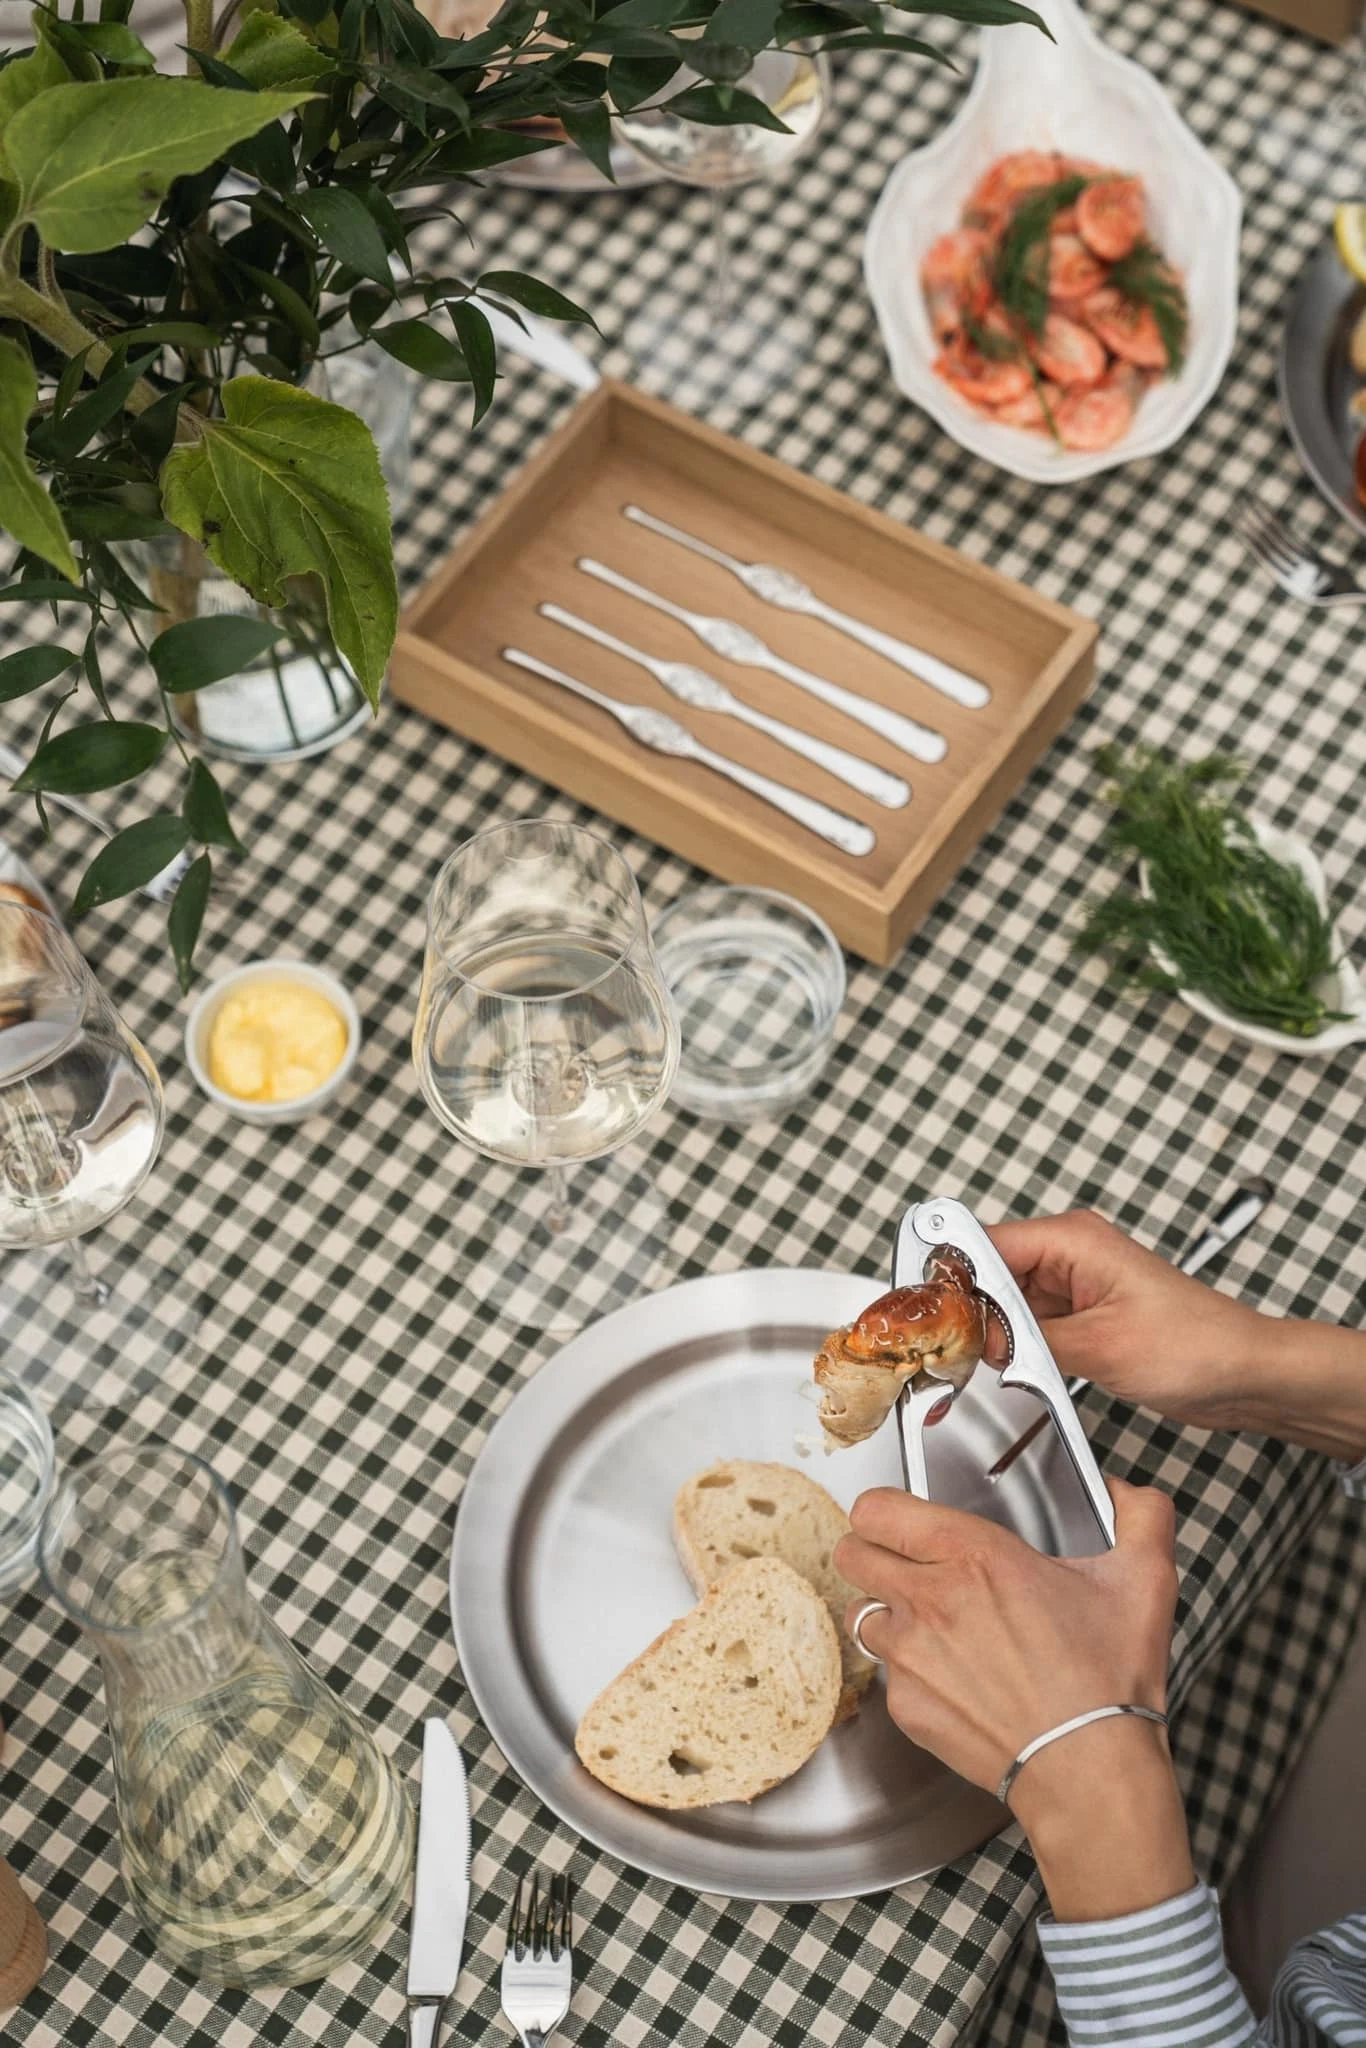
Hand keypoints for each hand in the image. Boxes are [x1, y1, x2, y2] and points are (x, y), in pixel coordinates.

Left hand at [837, 1480, 1195, 1920]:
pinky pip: (888, 1675)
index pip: (877, 1508)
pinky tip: (951, 1678)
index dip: (883, 1510)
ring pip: (863, 1613)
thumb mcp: (1144, 1580)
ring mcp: (911, 1656)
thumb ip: (1142, 1516)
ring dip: (888, 1613)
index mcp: (975, 1555)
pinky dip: (909, 1672)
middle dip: (871, 1552)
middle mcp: (930, 1598)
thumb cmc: (1109, 1677)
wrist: (1089, 1769)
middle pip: (851, 1553)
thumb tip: (1124, 1489)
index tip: (901, 1520)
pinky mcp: (907, 1706)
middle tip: (902, 1564)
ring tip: (930, 1626)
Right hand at [987, 1210, 1365, 1460]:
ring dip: (993, 1332)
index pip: (985, 1243)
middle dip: (969, 1310)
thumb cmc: (1198, 1345)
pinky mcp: (1083, 1315)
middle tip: (950, 1346)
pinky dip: (1016, 1346)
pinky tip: (1011, 1367)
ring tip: (981, 1361)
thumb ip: (1027, 1341)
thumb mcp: (1100, 1347)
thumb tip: (979, 1341)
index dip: (951, 1278)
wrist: (1245, 1374)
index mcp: (1074, 1239)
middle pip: (989, 1272)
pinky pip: (1030, 1324)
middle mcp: (1072, 1254)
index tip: (927, 1312)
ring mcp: (1077, 1285)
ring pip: (1006, 1301)